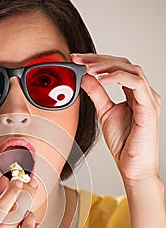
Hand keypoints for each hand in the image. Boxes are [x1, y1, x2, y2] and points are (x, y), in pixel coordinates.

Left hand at [72, 53, 160, 185]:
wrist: (133, 167)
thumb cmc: (124, 144)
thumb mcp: (105, 113)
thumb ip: (97, 95)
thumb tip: (86, 78)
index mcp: (135, 94)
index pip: (118, 68)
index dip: (97, 61)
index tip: (78, 60)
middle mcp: (144, 93)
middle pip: (124, 64)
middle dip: (99, 59)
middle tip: (79, 59)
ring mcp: (148, 99)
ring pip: (131, 69)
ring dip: (107, 66)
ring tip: (88, 68)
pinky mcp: (149, 108)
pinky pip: (136, 84)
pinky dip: (117, 78)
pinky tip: (101, 80)